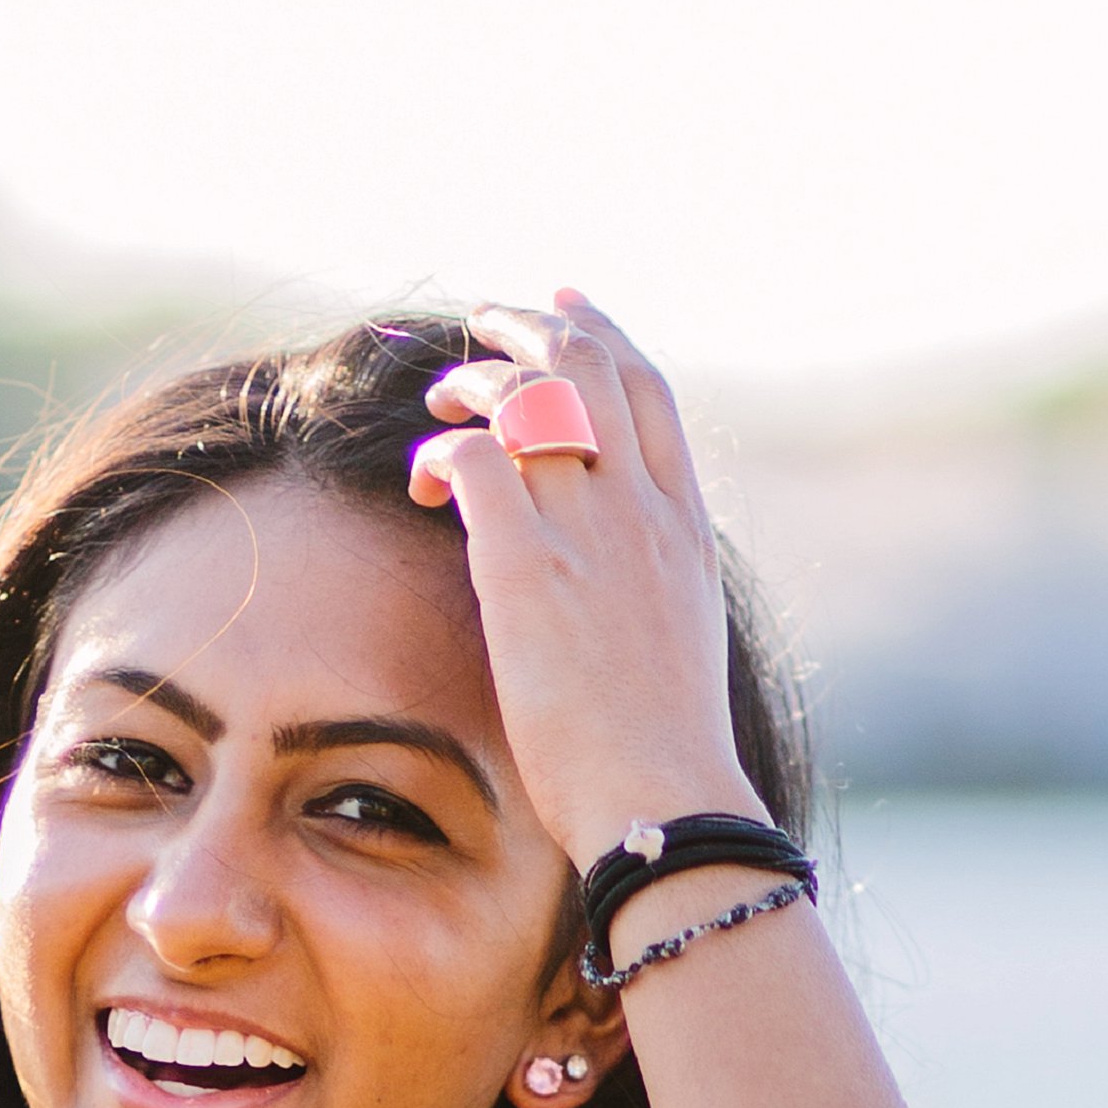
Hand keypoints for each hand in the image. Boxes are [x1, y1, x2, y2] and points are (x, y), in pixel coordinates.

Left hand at [408, 291, 760, 868]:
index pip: (648, 393)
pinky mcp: (527, 567)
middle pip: (590, 368)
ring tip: (440, 397)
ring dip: (473, 381)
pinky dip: (443, 450)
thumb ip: (646, 584)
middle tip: (486, 319)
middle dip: (531, 326)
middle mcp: (643, 509)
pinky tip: (423, 480)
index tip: (568, 308)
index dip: (604, 335)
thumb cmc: (663, 753)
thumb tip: (610, 578)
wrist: (666, 799)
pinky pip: (476, 457)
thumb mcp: (677, 644)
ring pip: (527, 395)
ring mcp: (589, 530)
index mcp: (683, 527)